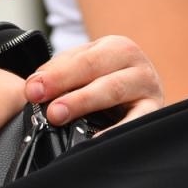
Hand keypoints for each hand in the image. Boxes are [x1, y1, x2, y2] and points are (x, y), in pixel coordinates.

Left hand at [24, 35, 164, 129]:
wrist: (144, 93)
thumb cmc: (109, 81)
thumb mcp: (86, 69)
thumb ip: (59, 72)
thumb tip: (34, 87)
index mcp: (116, 47)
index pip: (82, 60)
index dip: (55, 75)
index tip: (32, 91)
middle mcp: (135, 63)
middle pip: (97, 73)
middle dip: (68, 89)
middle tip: (48, 109)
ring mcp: (148, 87)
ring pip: (114, 91)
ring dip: (85, 103)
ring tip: (62, 117)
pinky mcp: (155, 111)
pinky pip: (137, 120)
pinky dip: (117, 129)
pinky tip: (97, 139)